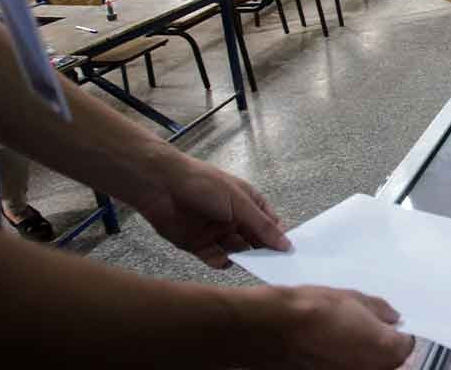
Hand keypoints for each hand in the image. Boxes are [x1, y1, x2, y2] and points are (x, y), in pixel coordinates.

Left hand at [134, 156, 289, 268]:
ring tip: (251, 265)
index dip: (278, 237)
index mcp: (247, 203)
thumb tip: (286, 244)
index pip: (269, 224)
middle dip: (262, 251)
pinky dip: (220, 261)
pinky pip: (213, 257)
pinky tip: (225, 261)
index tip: (288, 254)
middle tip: (273, 266)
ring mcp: (215, 231)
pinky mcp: (197, 244)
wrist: (162, 185)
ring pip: (235, 251)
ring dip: (243, 258)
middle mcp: (233, 218)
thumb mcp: (239, 203)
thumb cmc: (204, 184)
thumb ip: (262, 226)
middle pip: (253, 240)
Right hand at [242, 285, 413, 369]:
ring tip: (342, 341)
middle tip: (363, 331)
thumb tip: (392, 317)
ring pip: (368, 367)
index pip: (407, 345)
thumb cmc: (313, 308)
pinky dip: (345, 363)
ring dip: (363, 358)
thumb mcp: (353, 298)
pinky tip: (330, 350)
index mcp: (386, 348)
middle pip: (390, 362)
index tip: (387, 326)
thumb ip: (379, 310)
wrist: (274, 327)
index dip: (397, 333)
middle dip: (382, 348)